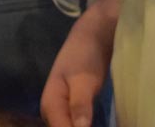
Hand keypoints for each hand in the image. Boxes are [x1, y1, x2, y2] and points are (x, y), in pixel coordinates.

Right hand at [41, 0, 118, 126]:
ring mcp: (61, 110)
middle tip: (104, 125)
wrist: (92, 36)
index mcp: (50, 104)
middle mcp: (51, 111)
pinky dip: (83, 126)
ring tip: (103, 123)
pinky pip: (75, 126)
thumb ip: (80, 104)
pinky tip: (98, 124)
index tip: (93, 126)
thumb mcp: (84, 79)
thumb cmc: (85, 55)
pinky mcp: (72, 109)